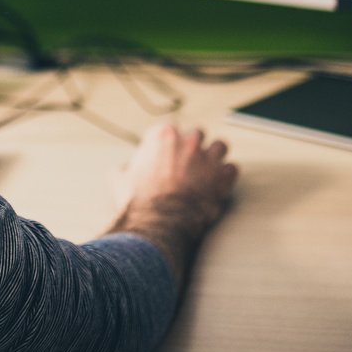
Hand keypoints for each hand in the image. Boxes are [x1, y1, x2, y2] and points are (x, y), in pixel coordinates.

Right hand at [107, 122, 238, 281]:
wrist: (160, 223)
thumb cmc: (138, 202)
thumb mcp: (119, 180)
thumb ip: (125, 168)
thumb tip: (125, 169)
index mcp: (162, 136)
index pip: (169, 128)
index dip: (167, 143)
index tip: (166, 155)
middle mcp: (188, 141)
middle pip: (197, 133)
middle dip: (193, 147)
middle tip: (188, 163)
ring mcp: (208, 157)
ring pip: (220, 146)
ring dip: (215, 157)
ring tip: (209, 170)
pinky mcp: (223, 177)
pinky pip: (232, 169)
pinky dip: (226, 176)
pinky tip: (219, 185)